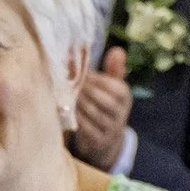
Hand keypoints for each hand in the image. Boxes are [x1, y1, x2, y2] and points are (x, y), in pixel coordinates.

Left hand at [71, 45, 134, 168]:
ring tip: (64, 93)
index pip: (114, 86)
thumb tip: (118, 50)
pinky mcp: (100, 140)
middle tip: (67, 80)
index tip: (81, 72)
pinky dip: (75, 116)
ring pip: (92, 112)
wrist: (108, 137)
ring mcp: (111, 128)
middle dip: (84, 89)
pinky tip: (65, 108)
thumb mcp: (114, 86)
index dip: (96, 79)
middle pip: (102, 99)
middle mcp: (121, 113)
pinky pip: (86, 127)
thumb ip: (114, 68)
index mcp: (125, 96)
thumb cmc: (107, 104)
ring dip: (77, 101)